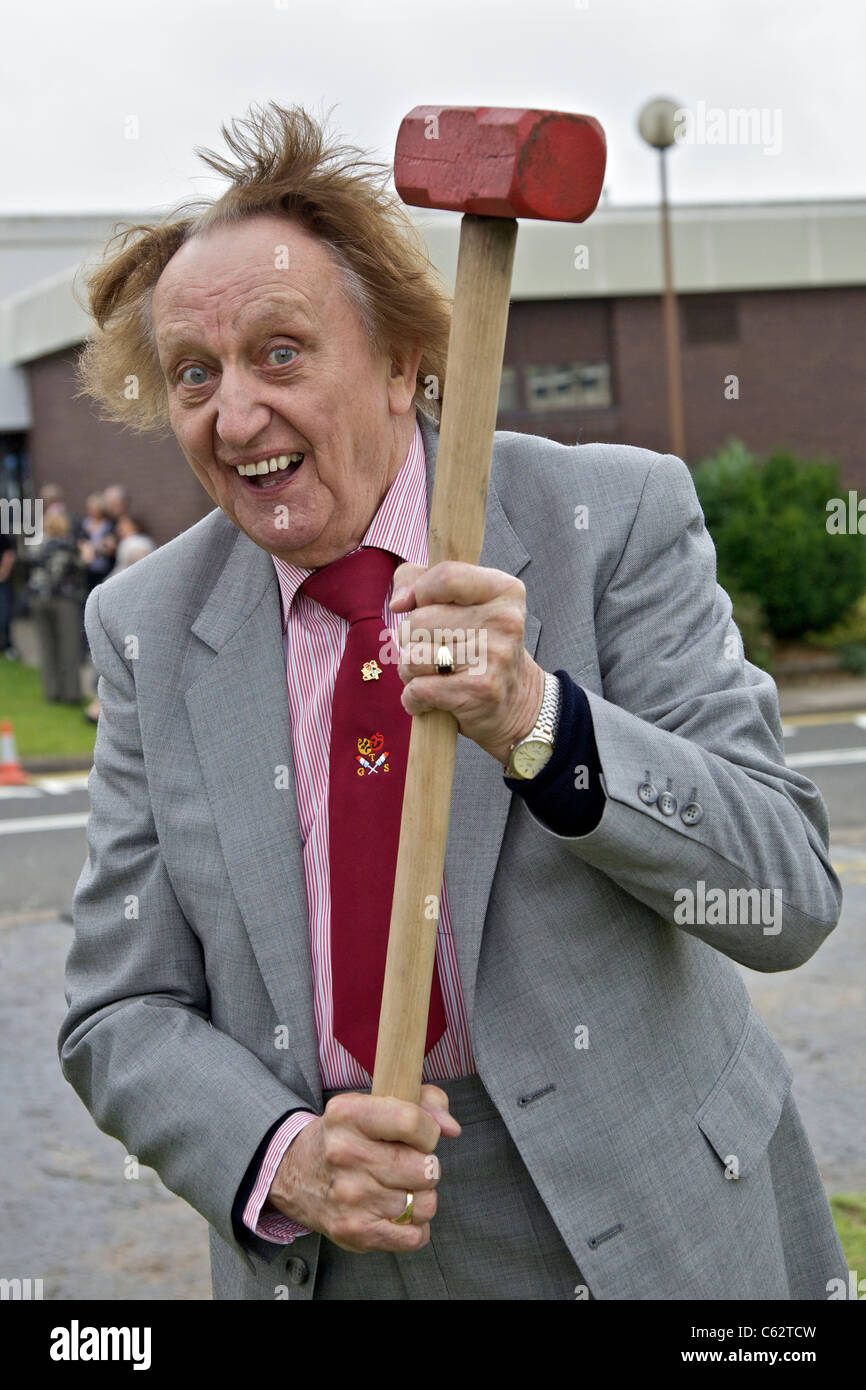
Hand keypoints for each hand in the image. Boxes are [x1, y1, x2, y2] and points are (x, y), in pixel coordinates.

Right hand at [265, 1086, 460, 1251]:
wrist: (296, 1173)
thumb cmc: (348, 1136)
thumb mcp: (374, 1103)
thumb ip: (424, 1102)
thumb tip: (451, 1128)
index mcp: (348, 1114)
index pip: (413, 1121)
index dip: (428, 1130)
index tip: (420, 1135)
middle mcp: (345, 1154)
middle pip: (424, 1168)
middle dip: (427, 1166)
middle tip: (408, 1163)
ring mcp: (350, 1197)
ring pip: (424, 1204)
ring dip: (420, 1197)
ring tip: (400, 1187)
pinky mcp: (355, 1231)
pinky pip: (415, 1236)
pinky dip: (415, 1226)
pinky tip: (398, 1212)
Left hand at [389, 561, 545, 764]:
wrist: (515, 702)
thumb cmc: (476, 645)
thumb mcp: (461, 602)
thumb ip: (420, 581)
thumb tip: (398, 602)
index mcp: (503, 590)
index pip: (445, 576)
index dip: (421, 592)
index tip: (422, 606)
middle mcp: (503, 621)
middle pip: (418, 620)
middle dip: (412, 639)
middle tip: (437, 651)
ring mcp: (493, 656)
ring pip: (412, 656)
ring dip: (411, 671)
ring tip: (435, 674)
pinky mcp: (479, 691)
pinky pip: (417, 689)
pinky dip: (414, 698)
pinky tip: (433, 698)